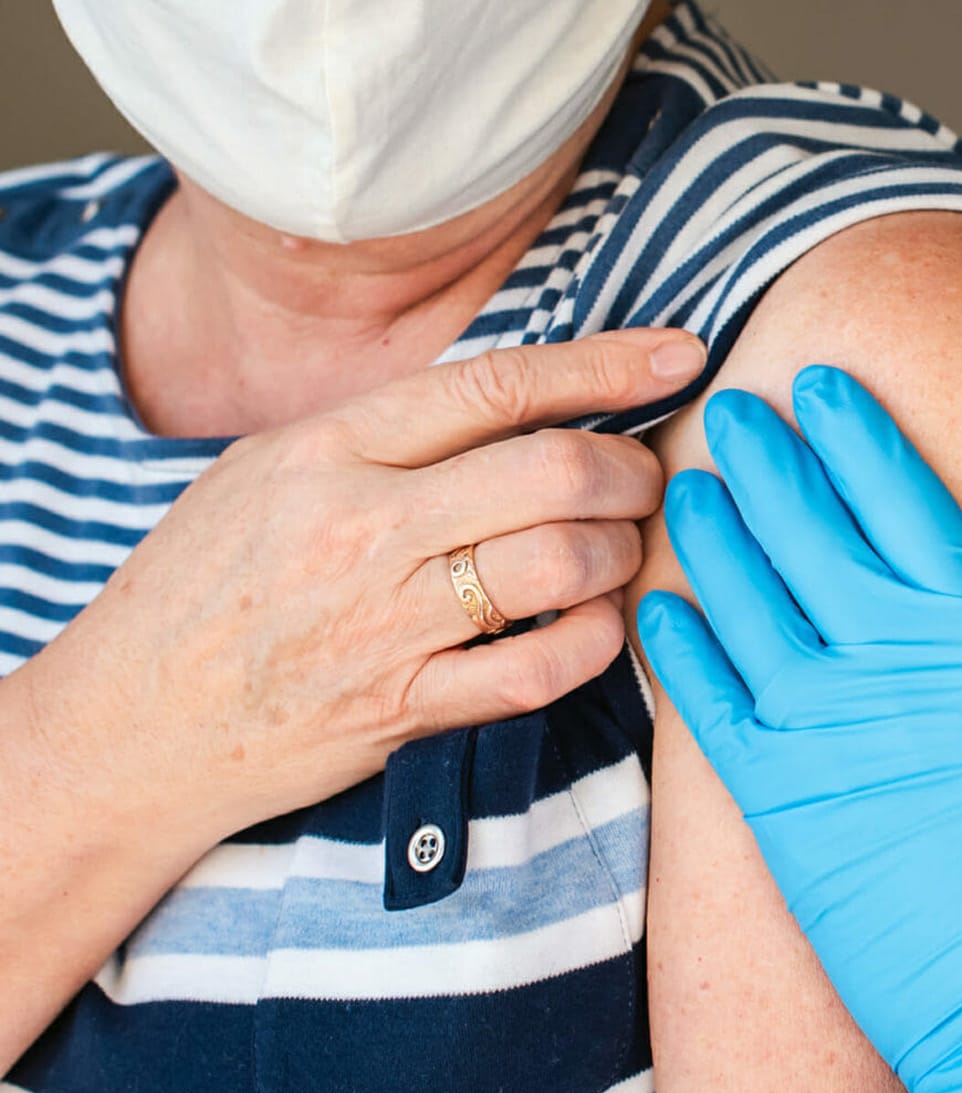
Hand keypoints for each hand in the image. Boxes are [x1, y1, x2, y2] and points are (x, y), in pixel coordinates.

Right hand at [13, 328, 705, 846]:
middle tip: (645, 480)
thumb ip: (388, 431)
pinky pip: (539, 669)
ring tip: (618, 550)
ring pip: (561, 563)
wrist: (132, 721)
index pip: (498, 384)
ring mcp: (386, 623)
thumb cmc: (208, 582)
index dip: (608, 363)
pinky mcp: (405, 708)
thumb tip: (520, 395)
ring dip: (620, 552)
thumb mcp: (272, 469)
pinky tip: (596, 623)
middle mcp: (363, 527)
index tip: (681, 355)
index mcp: (331, 449)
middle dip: (631, 469)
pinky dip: (593, 640)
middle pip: (554, 469)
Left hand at [636, 366, 961, 1092]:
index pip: (910, 503)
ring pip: (746, 602)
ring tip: (685, 482)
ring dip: (711, 534)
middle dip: (768, 459)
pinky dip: (677, 648)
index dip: (859, 434)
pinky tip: (656, 605)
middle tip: (731, 409)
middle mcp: (900, 669)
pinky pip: (707, 706)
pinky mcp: (781, 811)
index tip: (823, 384)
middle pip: (813, 533)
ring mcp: (829, 736)